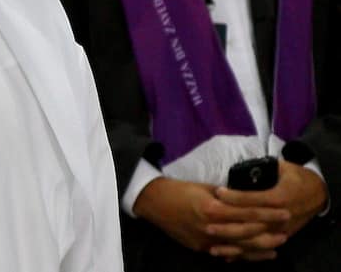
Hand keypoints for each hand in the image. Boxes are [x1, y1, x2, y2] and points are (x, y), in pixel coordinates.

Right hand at [133, 177, 289, 258]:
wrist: (153, 202)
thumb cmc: (178, 189)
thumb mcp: (203, 187)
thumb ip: (226, 195)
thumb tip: (246, 197)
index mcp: (212, 207)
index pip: (248, 212)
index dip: (268, 213)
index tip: (284, 211)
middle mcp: (211, 227)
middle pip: (248, 233)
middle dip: (269, 231)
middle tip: (287, 228)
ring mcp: (206, 241)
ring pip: (240, 248)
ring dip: (260, 247)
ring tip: (277, 245)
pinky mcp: (200, 248)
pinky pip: (226, 254)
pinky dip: (242, 255)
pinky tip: (255, 254)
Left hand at [212, 159, 327, 258]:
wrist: (318, 193)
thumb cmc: (297, 178)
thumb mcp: (283, 168)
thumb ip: (264, 167)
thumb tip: (242, 165)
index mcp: (279, 198)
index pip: (253, 199)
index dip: (235, 197)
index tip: (217, 192)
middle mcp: (279, 217)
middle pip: (250, 223)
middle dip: (228, 223)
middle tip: (206, 219)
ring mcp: (280, 230)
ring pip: (253, 239)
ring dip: (232, 241)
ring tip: (211, 240)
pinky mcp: (281, 237)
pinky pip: (260, 247)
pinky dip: (244, 252)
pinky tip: (226, 254)